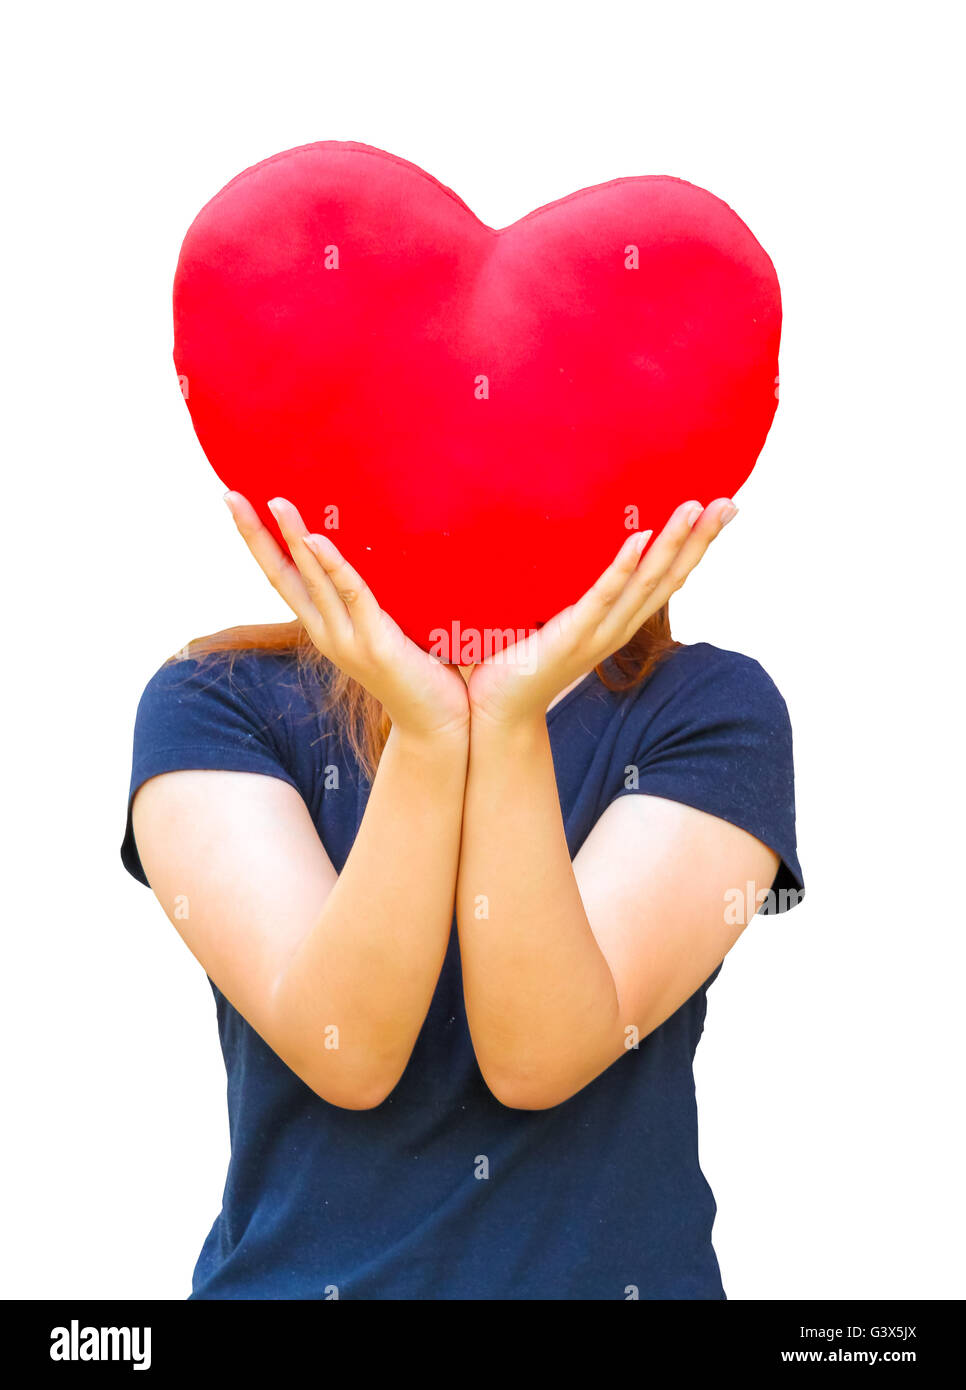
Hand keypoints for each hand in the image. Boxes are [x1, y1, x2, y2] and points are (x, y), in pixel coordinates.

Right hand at [224, 492, 469, 740]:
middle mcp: (327, 633)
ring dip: (294, 539)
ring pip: (312, 580)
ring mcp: (347, 640)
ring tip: (277, 503)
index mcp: (326, 627)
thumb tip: (388, 547)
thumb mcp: (389, 627)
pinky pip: (352, 594)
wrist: (437, 725)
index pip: (283, 577)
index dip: (259, 542)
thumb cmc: (420, 672)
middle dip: (256, 534)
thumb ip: (377, 598)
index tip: (238, 504)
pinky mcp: (375, 644)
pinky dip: (333, 566)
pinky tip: (317, 540)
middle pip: (282, 575)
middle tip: (231, 495)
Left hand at [465, 498, 737, 727]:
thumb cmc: (523, 658)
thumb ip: (574, 589)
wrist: (502, 709)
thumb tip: (571, 542)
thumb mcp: (557, 617)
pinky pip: (602, 596)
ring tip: (692, 508)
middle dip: (700, 539)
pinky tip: (639, 539)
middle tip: (727, 502)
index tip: (721, 508)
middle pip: (670, 577)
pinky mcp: (572, 635)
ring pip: (646, 583)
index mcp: (620, 621)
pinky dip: (623, 567)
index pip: (668, 578)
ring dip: (671, 544)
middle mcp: (619, 627)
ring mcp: (599, 632)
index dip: (695, 545)